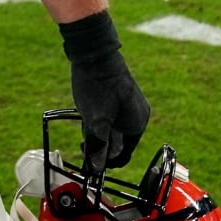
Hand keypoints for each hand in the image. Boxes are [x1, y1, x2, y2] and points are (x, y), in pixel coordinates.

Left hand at [69, 50, 150, 174]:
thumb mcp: (96, 120)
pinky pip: (110, 116)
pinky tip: (85, 116)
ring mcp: (129, 104)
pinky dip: (99, 120)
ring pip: (112, 128)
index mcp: (137, 124)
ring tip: (83, 129)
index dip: (106, 162)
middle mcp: (137, 115)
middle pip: (117, 142)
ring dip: (98, 133)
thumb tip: (97, 169)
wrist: (93, 51)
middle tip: (83, 145)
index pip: (123, 154)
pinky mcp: (119, 94)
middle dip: (100, 146)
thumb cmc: (97, 85)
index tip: (89, 164)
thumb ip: (98, 145)